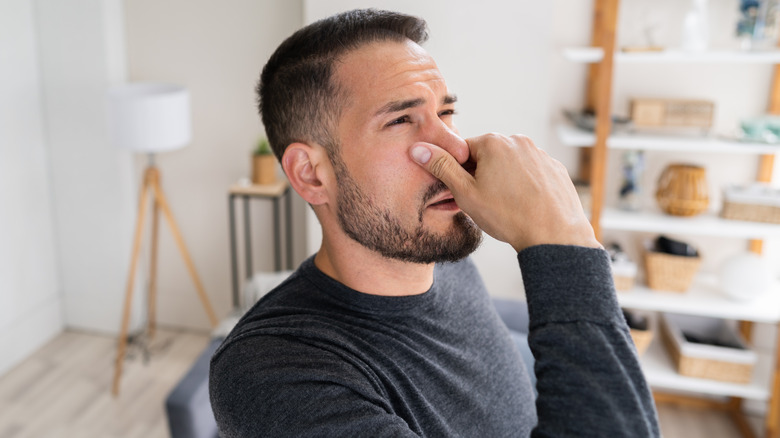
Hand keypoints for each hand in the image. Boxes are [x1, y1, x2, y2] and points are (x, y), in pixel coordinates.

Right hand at [410, 133, 600, 251]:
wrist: (554, 235)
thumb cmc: (508, 216)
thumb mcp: (465, 193)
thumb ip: (441, 167)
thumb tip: (418, 149)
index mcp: (493, 142)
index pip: (463, 150)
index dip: (459, 173)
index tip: (466, 193)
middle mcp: (518, 141)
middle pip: (488, 156)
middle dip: (482, 175)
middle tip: (486, 203)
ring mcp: (540, 153)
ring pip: (510, 165)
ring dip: (504, 180)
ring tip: (507, 207)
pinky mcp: (555, 168)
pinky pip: (531, 174)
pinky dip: (525, 186)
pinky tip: (525, 206)